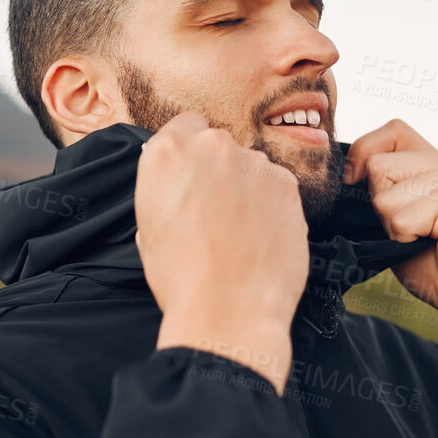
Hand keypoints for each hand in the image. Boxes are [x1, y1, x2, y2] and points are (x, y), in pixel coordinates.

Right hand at [136, 111, 308, 391]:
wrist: (228, 311)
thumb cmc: (181, 278)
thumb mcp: (149, 225)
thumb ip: (164, 186)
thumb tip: (179, 178)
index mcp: (166, 153)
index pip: (185, 126)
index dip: (191, 153)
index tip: (196, 176)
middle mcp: (211, 146)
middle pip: (219, 145)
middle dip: (220, 170)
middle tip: (217, 212)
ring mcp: (253, 162)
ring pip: (252, 165)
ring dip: (249, 187)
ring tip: (242, 232)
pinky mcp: (287, 183)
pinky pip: (278, 185)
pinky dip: (274, 204)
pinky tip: (263, 237)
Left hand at [343, 119, 437, 364]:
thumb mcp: (404, 221)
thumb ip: (385, 193)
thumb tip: (345, 177)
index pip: (391, 131)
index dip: (364, 153)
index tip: (356, 183)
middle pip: (377, 165)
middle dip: (380, 206)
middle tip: (414, 232)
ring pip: (383, 194)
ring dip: (393, 227)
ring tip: (427, 239)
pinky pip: (399, 217)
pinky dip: (405, 240)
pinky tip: (437, 245)